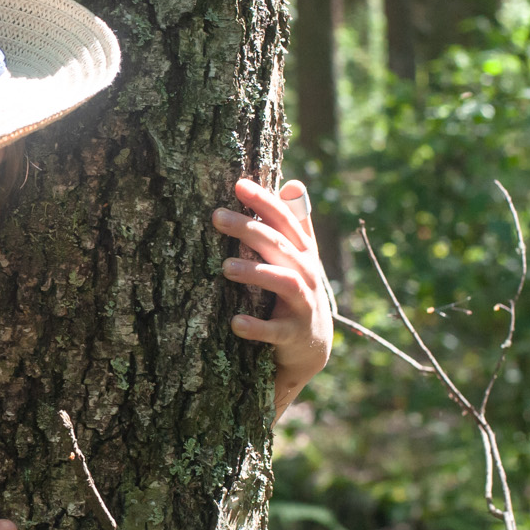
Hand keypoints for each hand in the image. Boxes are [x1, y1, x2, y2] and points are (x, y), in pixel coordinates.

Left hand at [214, 177, 333, 417]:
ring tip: (225, 266)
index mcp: (303, 252)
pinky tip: (236, 322)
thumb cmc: (298, 293)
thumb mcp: (300, 257)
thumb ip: (296, 222)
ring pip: (283, 282)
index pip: (285, 221)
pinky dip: (257, 327)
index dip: (264, 201)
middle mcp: (306, 274)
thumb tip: (293, 183)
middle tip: (216, 217)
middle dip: (249, 229)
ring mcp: (303, 304)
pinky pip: (276, 331)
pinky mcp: (294, 334)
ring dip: (256, 273)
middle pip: (279, 246)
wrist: (313, 346)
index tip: (239, 184)